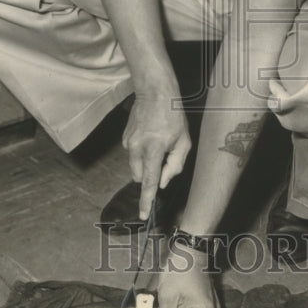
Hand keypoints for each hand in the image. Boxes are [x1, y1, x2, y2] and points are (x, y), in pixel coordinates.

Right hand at [122, 93, 190, 218]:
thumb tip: (163, 182)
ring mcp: (127, 143)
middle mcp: (136, 147)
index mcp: (154, 149)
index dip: (146, 200)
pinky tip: (150, 136)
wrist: (154, 93)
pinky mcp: (124, 138)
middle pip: (140, 177)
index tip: (143, 215)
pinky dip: (141, 152)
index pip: (148, 181)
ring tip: (158, 143)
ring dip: (146, 162)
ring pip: (135, 166)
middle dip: (150, 174)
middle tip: (164, 157)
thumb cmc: (173, 115)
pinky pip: (133, 154)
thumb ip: (175, 164)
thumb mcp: (183, 140)